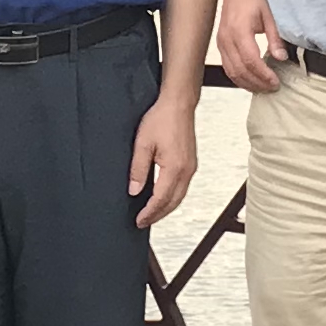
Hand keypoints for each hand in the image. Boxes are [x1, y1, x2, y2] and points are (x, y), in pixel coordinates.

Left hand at [131, 95, 198, 228]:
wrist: (178, 103)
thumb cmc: (161, 119)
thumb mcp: (142, 144)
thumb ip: (138, 169)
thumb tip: (134, 190)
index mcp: (174, 168)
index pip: (160, 199)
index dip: (149, 212)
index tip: (139, 220)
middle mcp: (186, 170)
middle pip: (173, 203)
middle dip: (158, 215)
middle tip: (143, 222)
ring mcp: (191, 167)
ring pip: (180, 196)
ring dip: (166, 208)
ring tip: (152, 214)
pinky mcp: (191, 162)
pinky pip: (183, 187)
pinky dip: (172, 197)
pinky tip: (163, 197)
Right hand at [215, 0, 286, 94]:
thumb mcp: (269, 15)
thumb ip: (275, 38)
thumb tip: (281, 58)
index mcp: (239, 30)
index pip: (251, 61)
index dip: (263, 75)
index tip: (276, 81)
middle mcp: (227, 38)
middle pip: (240, 70)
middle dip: (257, 83)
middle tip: (272, 88)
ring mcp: (221, 42)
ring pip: (231, 72)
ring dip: (247, 83)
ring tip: (263, 87)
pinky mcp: (220, 44)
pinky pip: (227, 67)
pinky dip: (239, 77)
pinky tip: (251, 80)